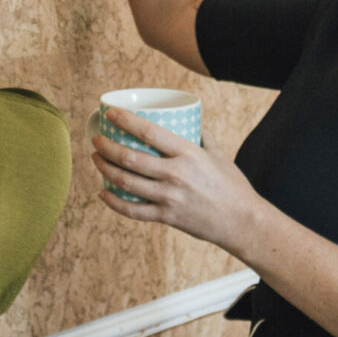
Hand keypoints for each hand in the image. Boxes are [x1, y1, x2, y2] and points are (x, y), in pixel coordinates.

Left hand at [91, 107, 264, 254]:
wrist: (242, 222)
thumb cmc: (232, 185)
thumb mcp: (219, 154)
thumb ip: (202, 137)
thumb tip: (189, 121)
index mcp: (188, 153)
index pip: (149, 132)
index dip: (125, 121)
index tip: (110, 114)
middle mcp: (175, 174)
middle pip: (130, 158)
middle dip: (106, 147)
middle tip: (96, 139)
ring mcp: (169, 198)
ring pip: (126, 182)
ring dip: (105, 169)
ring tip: (95, 159)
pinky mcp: (167, 217)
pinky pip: (133, 210)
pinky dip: (114, 202)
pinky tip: (103, 193)